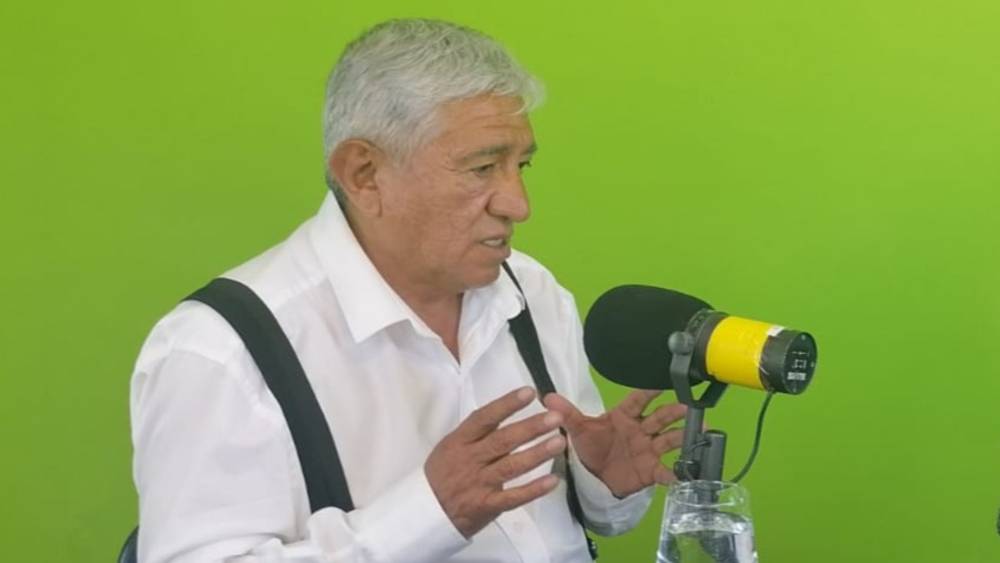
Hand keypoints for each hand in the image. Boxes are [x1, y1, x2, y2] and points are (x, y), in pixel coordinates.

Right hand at [425, 386, 566, 537]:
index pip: (485, 418)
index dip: (507, 404)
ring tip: (559, 442)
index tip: (529, 393)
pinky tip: (553, 480)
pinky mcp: (487, 505)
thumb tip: (502, 412)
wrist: (425, 512)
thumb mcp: (449, 447)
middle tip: (555, 417)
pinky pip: (513, 497)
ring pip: (511, 466)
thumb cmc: (441, 474)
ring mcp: (479, 483)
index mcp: (460, 441)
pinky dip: (533, 489)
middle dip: (531, 428)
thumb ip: (475, 433)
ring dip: (537, 454)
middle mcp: (470, 459)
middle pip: (503, 440)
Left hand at [543, 390, 685, 497]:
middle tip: (687, 406)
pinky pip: (665, 471)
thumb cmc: (591, 447)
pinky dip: (674, 474)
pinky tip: (684, 474)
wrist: (595, 478)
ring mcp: (648, 449)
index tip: (661, 382)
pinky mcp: (650, 470)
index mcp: (623, 416)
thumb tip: (546, 397)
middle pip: (659, 417)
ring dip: (684, 436)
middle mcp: (640, 429)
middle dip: (673, 412)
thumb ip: (566, 413)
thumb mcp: (578, 430)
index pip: (637, 400)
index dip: (648, 391)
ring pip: (669, 439)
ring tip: (700, 432)